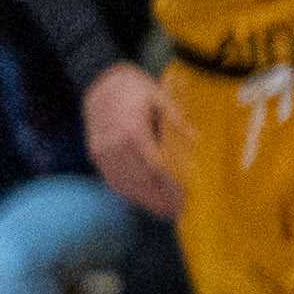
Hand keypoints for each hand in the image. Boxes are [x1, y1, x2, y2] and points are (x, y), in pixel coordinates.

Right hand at [83, 66, 175, 217]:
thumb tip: (198, 142)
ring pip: (124, 184)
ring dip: (144, 200)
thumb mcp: (160, 97)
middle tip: (179, 213)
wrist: (98, 80)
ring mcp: (102, 152)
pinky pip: (111, 179)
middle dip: (160, 199)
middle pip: (140, 181)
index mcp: (133, 132)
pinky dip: (128, 192)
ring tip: (164, 212)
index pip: (156, 168)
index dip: (170, 186)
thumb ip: (177, 121)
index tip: (186, 198)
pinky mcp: (95, 154)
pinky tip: (143, 199)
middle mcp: (114, 146)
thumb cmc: (133, 87)